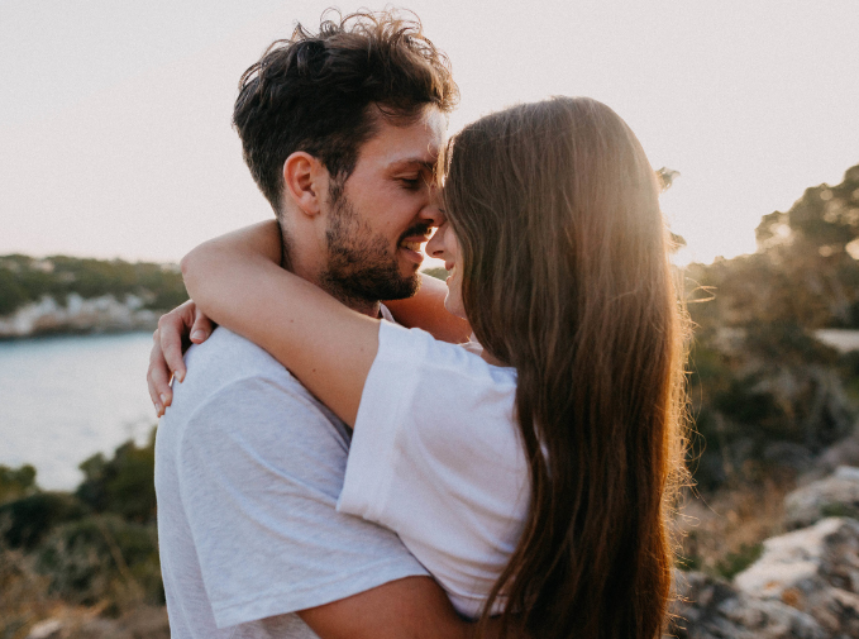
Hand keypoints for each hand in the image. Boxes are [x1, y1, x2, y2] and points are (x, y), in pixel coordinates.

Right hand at [147, 300, 214, 415]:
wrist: (209, 313)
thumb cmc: (213, 311)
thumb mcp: (210, 311)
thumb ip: (204, 323)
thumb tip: (197, 339)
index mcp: (169, 322)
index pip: (169, 344)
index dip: (174, 361)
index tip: (183, 379)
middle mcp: (160, 336)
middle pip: (156, 362)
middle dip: (161, 384)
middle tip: (169, 403)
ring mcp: (160, 350)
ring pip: (152, 374)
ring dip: (156, 393)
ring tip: (162, 412)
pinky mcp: (164, 361)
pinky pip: (157, 379)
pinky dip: (158, 393)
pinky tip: (162, 411)